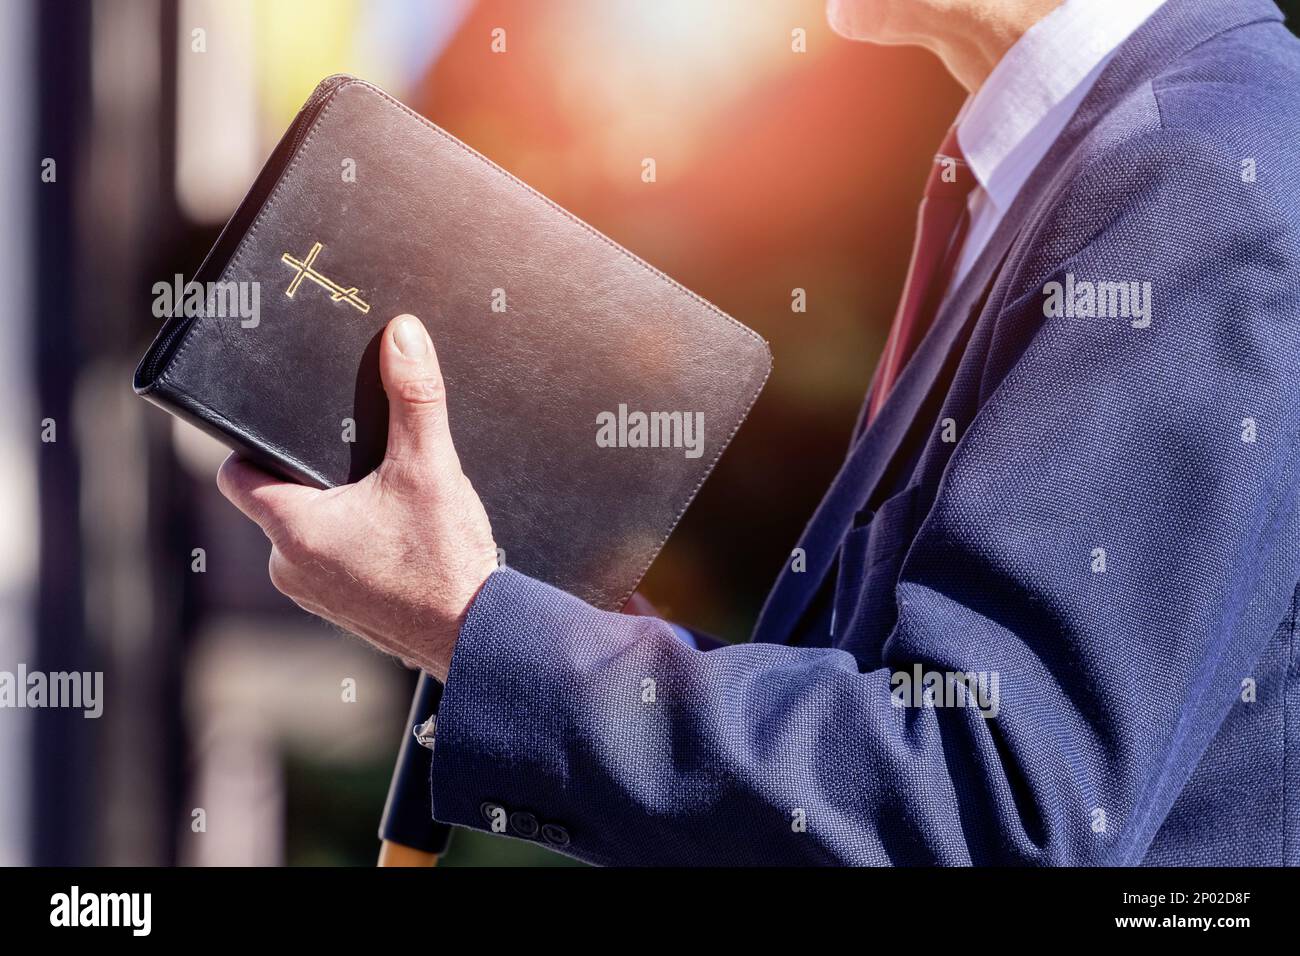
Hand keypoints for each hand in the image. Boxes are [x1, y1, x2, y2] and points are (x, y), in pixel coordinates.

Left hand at [216, 314, 498, 680]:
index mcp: (294, 529)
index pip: (237, 474)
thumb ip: (415, 396)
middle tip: (359, 461)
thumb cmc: (447, 563)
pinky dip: (354, 546)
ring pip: (306, 534)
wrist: (479, 637)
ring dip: (336, 513)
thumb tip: (403, 335)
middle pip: (277, 500)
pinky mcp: (342, 613)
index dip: (250, 445)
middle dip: (312, 476)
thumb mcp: (432, 467)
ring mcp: (314, 597)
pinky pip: (331, 565)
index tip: (282, 431)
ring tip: (384, 499)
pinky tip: (396, 537)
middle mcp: (290, 569)